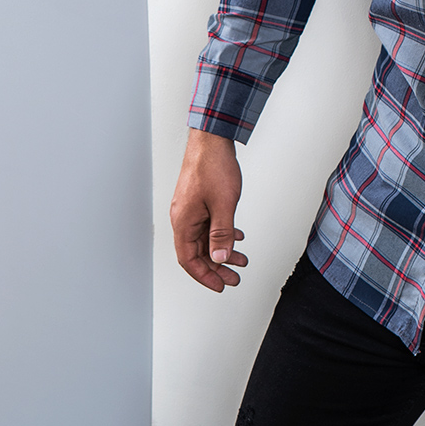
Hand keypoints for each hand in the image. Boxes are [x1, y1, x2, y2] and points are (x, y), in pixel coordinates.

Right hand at [170, 128, 247, 291]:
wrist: (212, 139)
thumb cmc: (213, 166)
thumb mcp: (224, 204)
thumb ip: (222, 233)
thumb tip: (220, 258)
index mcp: (183, 222)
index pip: (190, 260)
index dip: (205, 276)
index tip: (220, 285)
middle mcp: (184, 218)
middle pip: (198, 252)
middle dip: (217, 267)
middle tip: (235, 277)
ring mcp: (191, 209)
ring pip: (205, 238)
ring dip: (223, 250)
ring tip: (241, 260)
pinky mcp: (199, 200)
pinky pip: (209, 224)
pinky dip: (222, 233)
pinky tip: (237, 236)